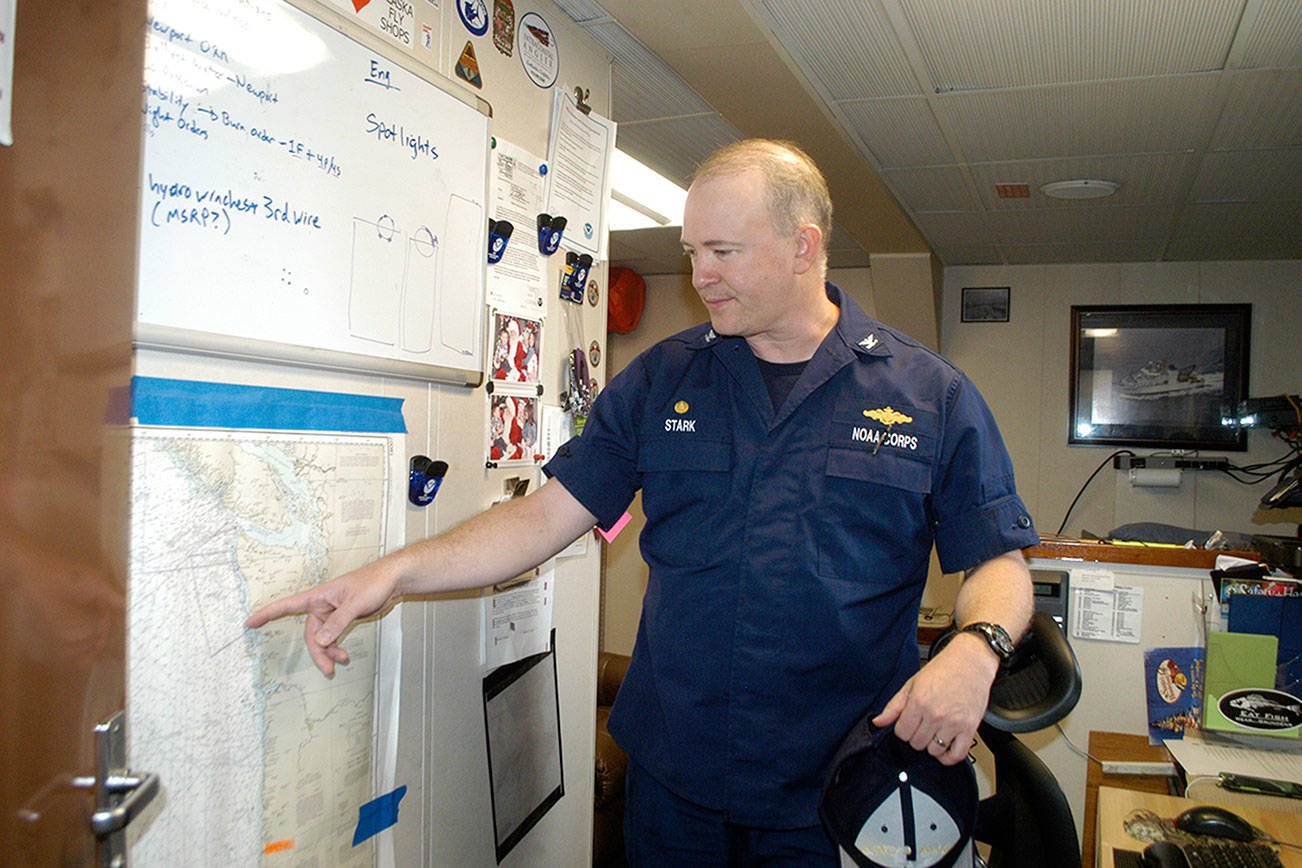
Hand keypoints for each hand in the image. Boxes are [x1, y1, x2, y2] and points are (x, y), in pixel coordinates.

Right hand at [245, 558, 399, 675]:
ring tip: (340, 661)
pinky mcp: (342, 618)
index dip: (267, 614)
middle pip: (310, 633)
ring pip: (322, 638)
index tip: (250, 622)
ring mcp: (332, 613)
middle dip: (317, 652)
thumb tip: (320, 641)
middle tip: (327, 669)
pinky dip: (335, 647)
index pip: (287, 605)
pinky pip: (332, 637)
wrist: (392, 580)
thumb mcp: (355, 604)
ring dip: (328, 652)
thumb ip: (338, 623)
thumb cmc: (373, 582)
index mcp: (319, 596)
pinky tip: (343, 655)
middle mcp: (322, 605)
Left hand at [872, 632, 999, 764]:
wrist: (970, 662)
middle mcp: (935, 714)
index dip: (903, 730)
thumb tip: (878, 722)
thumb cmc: (943, 669)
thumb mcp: (912, 684)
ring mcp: (953, 723)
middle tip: (922, 725)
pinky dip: (948, 757)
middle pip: (916, 743)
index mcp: (919, 702)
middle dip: (916, 736)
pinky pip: (957, 755)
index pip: (901, 733)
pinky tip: (945, 747)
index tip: (908, 724)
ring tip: (934, 732)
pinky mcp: (969, 728)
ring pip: (934, 750)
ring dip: (931, 745)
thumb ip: (893, 706)